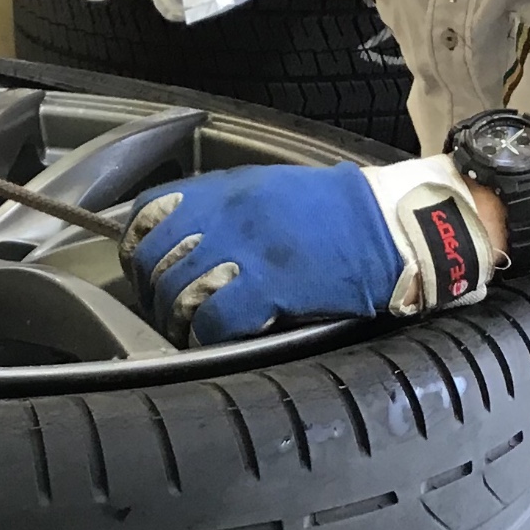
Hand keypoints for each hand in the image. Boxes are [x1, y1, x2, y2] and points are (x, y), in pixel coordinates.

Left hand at [122, 157, 499, 344]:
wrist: (393, 226)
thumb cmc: (337, 214)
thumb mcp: (269, 191)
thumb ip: (220, 210)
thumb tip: (179, 238)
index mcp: (224, 190)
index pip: (145, 216)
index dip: (136, 252)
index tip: (144, 273)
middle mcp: (225, 216)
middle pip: (154, 262)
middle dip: (154, 294)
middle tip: (169, 312)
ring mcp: (245, 251)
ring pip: (175, 295)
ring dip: (178, 321)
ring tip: (192, 331)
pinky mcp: (268, 287)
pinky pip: (211, 321)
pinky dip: (208, 337)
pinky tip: (220, 339)